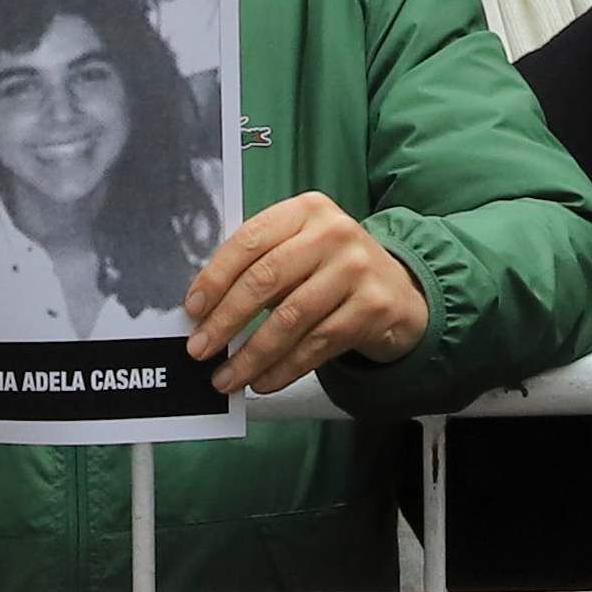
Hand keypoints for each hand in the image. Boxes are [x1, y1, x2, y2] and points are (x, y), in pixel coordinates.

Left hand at [184, 191, 428, 392]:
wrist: (399, 291)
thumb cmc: (332, 270)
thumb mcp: (300, 250)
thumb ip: (259, 266)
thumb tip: (204, 311)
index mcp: (305, 210)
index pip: (248, 241)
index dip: (215, 278)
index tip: (192, 309)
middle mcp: (333, 232)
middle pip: (265, 280)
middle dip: (225, 320)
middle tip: (200, 349)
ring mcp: (356, 269)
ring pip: (289, 319)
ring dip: (251, 355)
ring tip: (226, 377)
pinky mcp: (372, 307)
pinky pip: (316, 345)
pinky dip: (283, 368)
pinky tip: (262, 382)